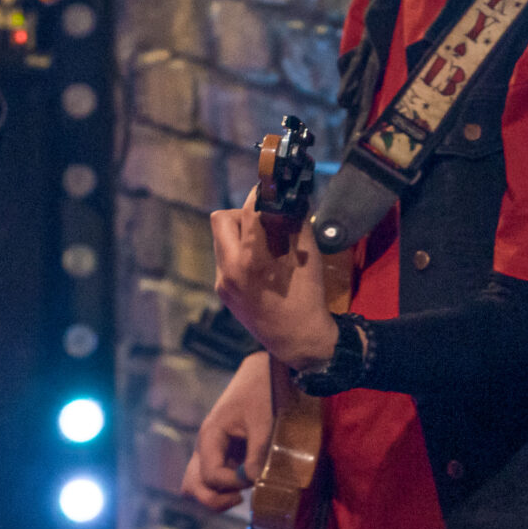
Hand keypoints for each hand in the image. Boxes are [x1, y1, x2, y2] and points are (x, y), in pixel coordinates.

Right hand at [182, 354, 273, 511]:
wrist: (262, 372)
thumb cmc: (262, 392)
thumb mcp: (263, 422)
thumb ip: (257, 453)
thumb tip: (253, 481)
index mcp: (209, 436)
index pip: (211, 475)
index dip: (233, 484)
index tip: (255, 478)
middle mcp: (204, 446)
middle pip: (193, 487)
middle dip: (215, 499)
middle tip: (240, 498)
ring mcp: (211, 451)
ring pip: (198, 485)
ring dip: (216, 496)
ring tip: (240, 494)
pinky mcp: (222, 453)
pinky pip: (211, 479)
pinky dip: (223, 488)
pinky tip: (244, 483)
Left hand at [209, 198, 338, 371]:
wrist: (297, 340)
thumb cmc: (308, 296)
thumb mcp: (307, 255)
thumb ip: (295, 221)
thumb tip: (289, 195)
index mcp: (251, 259)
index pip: (247, 211)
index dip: (258, 194)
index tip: (268, 188)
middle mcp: (229, 269)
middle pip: (219, 219)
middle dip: (241, 213)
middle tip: (263, 219)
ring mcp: (222, 282)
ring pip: (221, 239)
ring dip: (239, 233)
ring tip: (264, 243)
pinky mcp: (222, 292)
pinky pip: (224, 259)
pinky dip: (239, 253)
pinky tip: (260, 264)